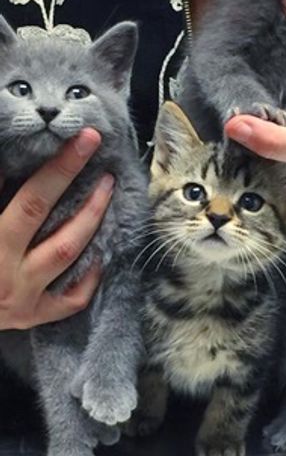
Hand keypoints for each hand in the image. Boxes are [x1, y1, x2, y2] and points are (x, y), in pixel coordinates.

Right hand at [0, 129, 111, 329]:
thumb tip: (7, 164)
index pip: (24, 200)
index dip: (52, 167)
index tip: (76, 137)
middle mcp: (2, 272)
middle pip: (42, 216)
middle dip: (66, 177)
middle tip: (90, 144)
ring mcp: (20, 299)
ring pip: (67, 252)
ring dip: (90, 216)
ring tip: (105, 186)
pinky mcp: (32, 317)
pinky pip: (72, 299)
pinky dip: (90, 274)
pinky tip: (101, 248)